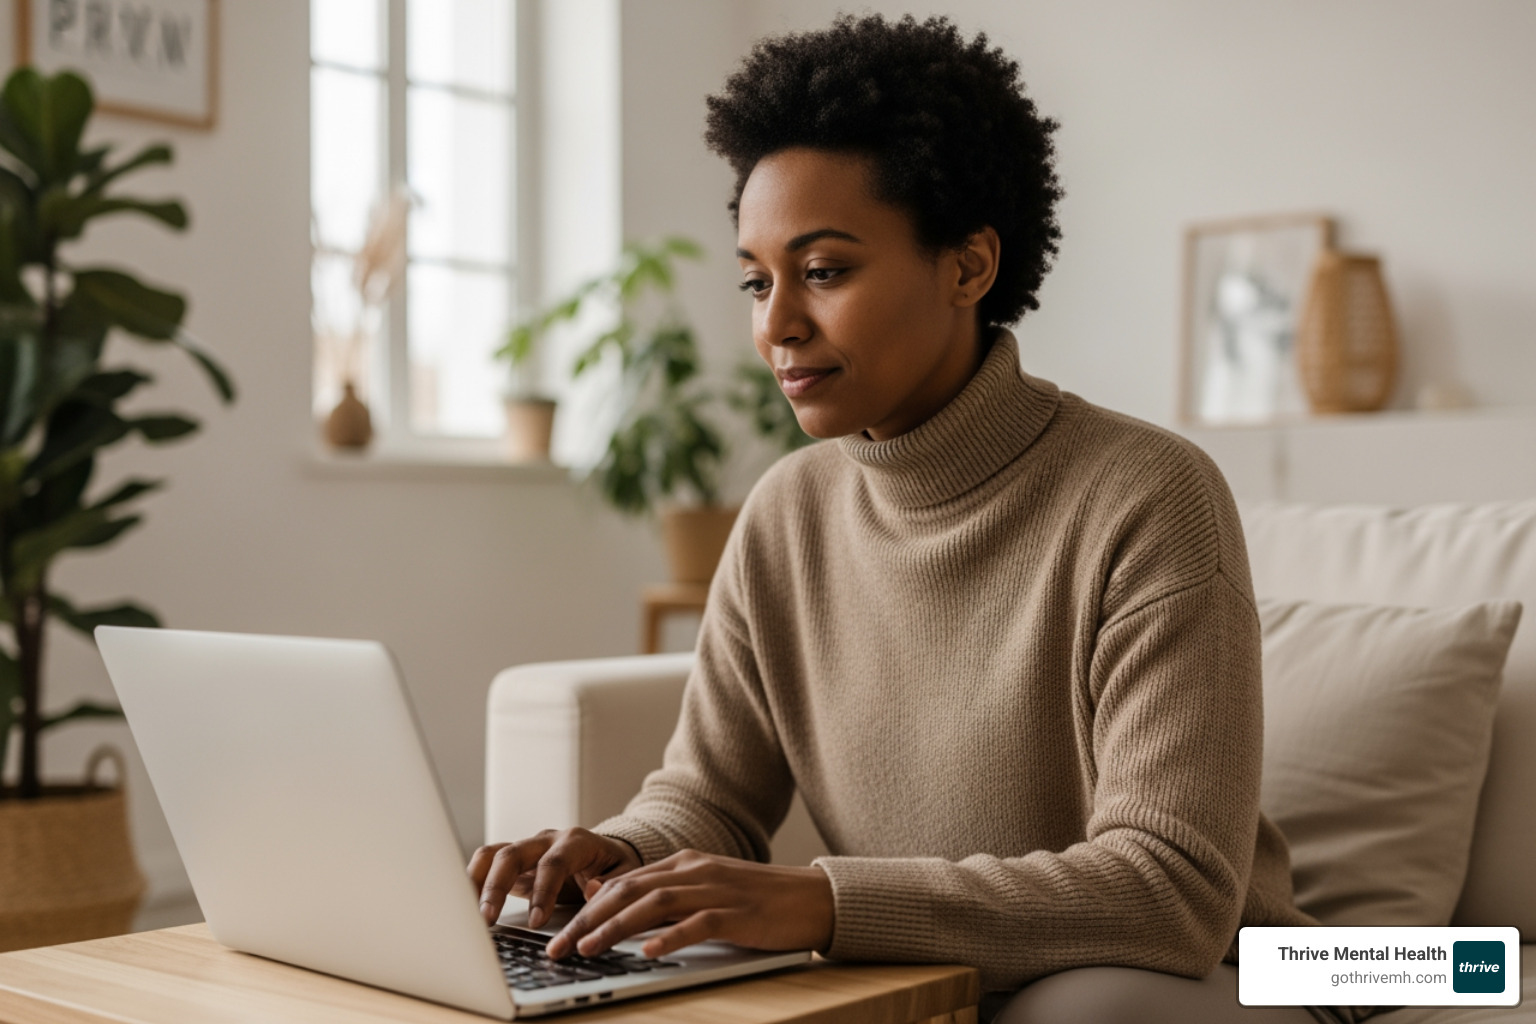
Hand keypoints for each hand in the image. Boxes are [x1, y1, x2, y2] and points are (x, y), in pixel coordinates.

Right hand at [467, 827, 642, 926]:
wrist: (608, 854)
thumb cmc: (616, 868)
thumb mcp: (625, 877)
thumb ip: (612, 886)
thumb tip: (592, 891)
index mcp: (576, 842)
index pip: (554, 862)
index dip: (543, 891)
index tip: (537, 922)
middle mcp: (546, 840)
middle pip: (513, 854)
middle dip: (497, 886)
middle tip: (488, 919)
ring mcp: (527, 848)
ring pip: (492, 855)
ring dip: (477, 883)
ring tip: (468, 915)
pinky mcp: (514, 862)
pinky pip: (486, 865)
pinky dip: (473, 883)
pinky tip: (466, 907)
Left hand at [545, 849, 833, 960]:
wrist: (813, 897)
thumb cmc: (758, 900)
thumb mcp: (706, 890)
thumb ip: (666, 894)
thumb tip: (615, 904)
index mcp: (684, 864)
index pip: (623, 882)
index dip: (586, 906)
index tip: (557, 931)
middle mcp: (694, 871)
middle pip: (629, 891)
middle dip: (588, 918)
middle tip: (559, 946)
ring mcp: (716, 889)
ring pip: (654, 903)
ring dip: (616, 927)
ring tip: (588, 948)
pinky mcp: (738, 912)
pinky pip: (698, 923)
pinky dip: (670, 936)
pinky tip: (648, 951)